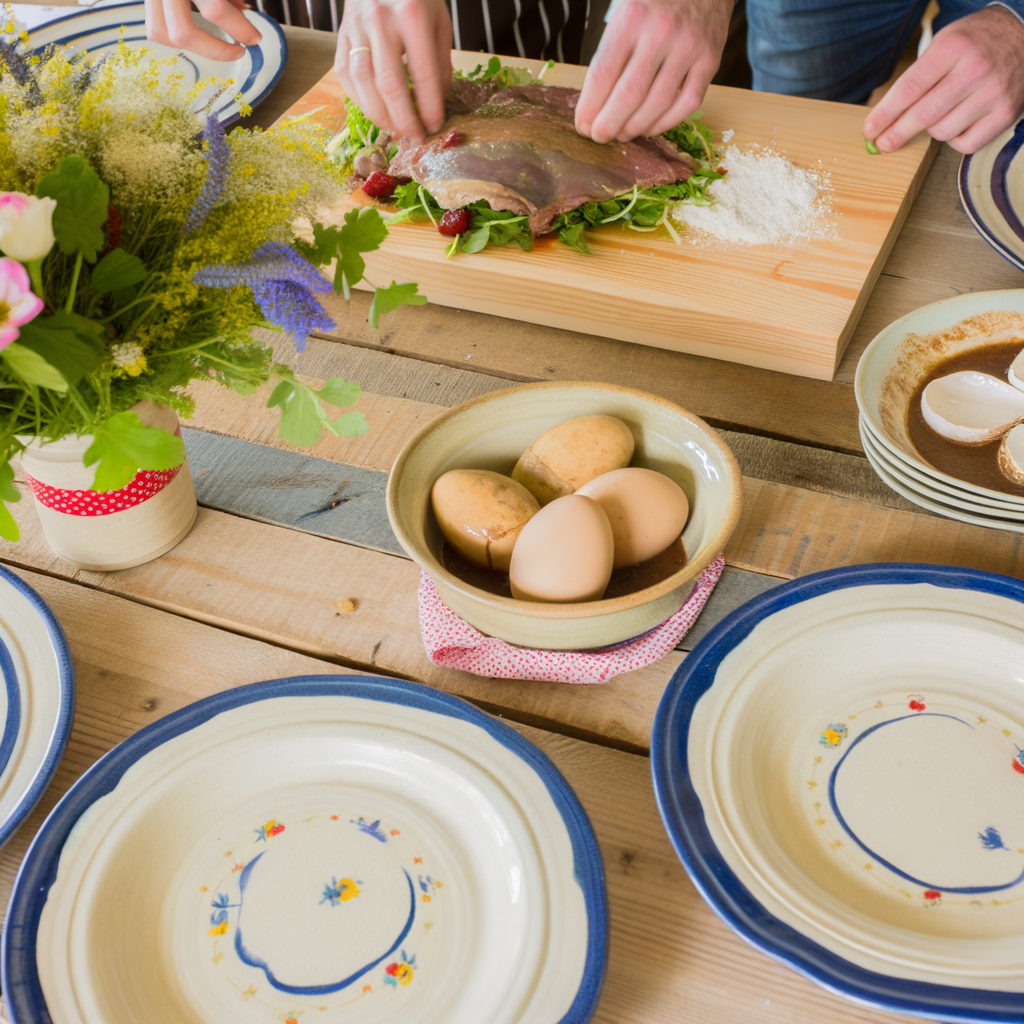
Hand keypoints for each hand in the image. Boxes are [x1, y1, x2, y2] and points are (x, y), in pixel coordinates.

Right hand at [145, 0, 261, 60]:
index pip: (215, 9)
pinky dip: (176, 36)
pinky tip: (198, 34)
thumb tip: (244, 12)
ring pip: (161, 32)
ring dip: (192, 46)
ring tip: (216, 45)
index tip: (255, 38)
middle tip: (238, 50)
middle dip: (215, 49)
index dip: (240, 29)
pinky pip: (156, 25)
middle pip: (183, 31)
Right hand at [335, 0, 451, 142]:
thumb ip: (440, 62)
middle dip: (404, 119)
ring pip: (363, 84)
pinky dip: (361, 100)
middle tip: (415, 136)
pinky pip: (347, 76)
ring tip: (396, 129)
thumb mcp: (439, 21)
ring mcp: (356, 29)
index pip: (422, 73)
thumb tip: (435, 104)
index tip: (434, 126)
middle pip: (389, 84)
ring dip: (380, 115)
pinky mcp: (341, 36)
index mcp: (412, 16)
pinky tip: (376, 110)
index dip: (429, 106)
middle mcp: (380, 21)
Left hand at [576, 0, 731, 143]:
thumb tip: (593, 105)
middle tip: (599, 137)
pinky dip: (665, 122)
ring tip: (622, 134)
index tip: (583, 125)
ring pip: (658, 104)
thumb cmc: (655, 3)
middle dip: (609, 125)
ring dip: (635, 128)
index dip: (590, 107)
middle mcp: (661, 32)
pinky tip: (650, 127)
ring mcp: (689, 47)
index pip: (603, 74)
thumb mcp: (625, 14)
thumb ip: (611, 54)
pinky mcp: (710, 60)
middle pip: (629, 95)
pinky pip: (687, 104)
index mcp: (632, 18)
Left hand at [864, 6, 1023, 154]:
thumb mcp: (943, 44)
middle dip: (896, 134)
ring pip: (941, 132)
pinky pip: (965, 144)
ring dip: (932, 130)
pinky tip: (958, 122)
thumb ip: (915, 78)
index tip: (869, 131)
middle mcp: (975, 70)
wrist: (1023, 35)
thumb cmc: (974, 43)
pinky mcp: (1005, 114)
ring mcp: (993, 93)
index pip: (908, 89)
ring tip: (938, 115)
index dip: (884, 115)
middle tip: (882, 144)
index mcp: (953, 48)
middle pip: (923, 116)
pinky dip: (954, 139)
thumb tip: (882, 118)